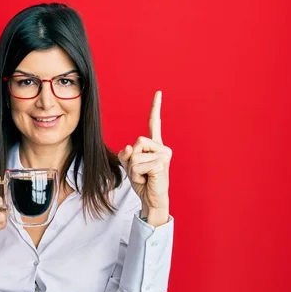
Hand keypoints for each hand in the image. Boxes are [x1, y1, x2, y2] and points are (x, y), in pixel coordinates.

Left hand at [118, 91, 171, 221]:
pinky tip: (147, 180)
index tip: (158, 92)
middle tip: (140, 171)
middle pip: (137, 141)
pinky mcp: (161, 164)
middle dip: (132, 158)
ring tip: (143, 176)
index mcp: (155, 145)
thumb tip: (128, 147)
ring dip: (133, 168)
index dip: (155, 108)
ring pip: (136, 154)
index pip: (154, 123)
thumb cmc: (143, 182)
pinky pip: (138, 165)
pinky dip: (137, 175)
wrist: (151, 199)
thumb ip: (126, 154)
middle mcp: (162, 148)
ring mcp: (164, 155)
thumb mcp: (130, 166)